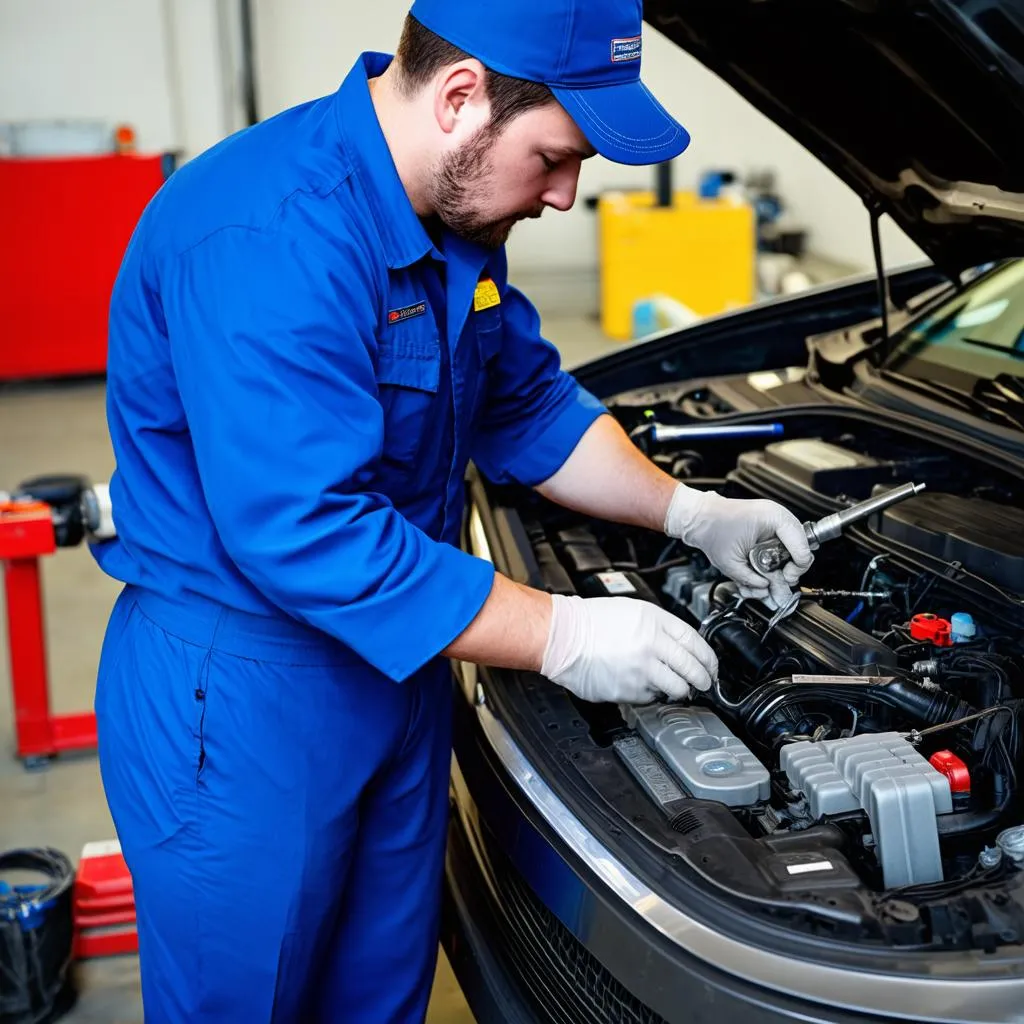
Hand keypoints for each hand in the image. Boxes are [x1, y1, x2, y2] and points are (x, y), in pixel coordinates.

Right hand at [541, 594, 716, 704]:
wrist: (563, 637)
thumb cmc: (591, 622)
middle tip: (704, 683)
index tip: (711, 666)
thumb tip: (682, 648)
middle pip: (692, 668)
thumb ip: (660, 628)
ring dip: (681, 691)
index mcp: (654, 622)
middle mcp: (651, 645)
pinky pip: (651, 697)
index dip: (709, 658)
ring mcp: (641, 670)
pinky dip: (652, 694)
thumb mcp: (633, 611)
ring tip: (678, 689)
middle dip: (703, 679)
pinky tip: (645, 686)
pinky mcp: (628, 690)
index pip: (695, 643)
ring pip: (677, 688)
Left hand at [664, 484, 812, 609]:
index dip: (796, 568)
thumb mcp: (731, 563)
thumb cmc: (711, 530)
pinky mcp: (768, 529)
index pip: (803, 548)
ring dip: (777, 570)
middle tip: (776, 582)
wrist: (699, 518)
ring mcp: (774, 523)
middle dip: (787, 571)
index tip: (785, 578)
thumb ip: (752, 580)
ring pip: (790, 552)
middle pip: (799, 551)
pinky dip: (771, 563)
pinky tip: (758, 572)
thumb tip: (767, 590)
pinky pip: (779, 549)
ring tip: (761, 581)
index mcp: (774, 519)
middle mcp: (778, 518)